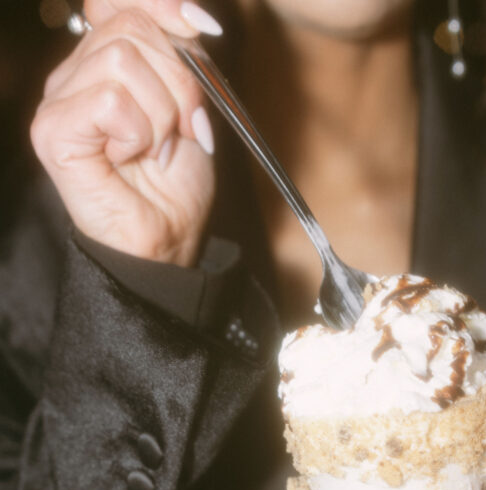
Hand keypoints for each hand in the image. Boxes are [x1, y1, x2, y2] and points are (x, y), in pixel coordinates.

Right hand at [31, 1, 222, 265]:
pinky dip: (138, 130)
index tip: (201, 31)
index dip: (163, 5)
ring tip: (157, 148)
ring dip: (161, 111)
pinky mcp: (53, 131)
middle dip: (178, 77)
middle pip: (131, 24)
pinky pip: (110, 99)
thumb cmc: (176, 180)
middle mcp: (75, 73)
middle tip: (186, 126)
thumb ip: (184, 53)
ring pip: (122, 58)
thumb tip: (191, 17)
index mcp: (104, 58)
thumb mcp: (193, 102)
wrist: (168, 239)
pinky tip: (131, 156)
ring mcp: (59, 100)